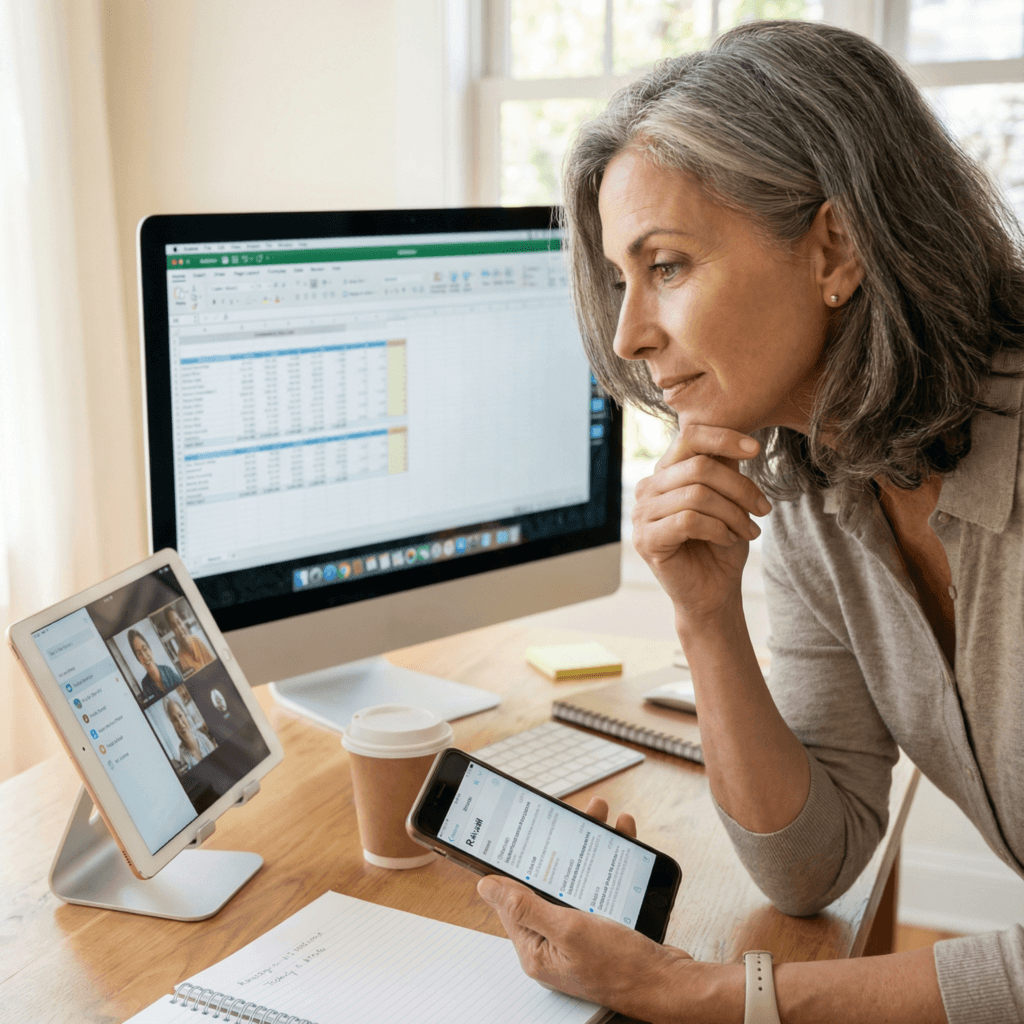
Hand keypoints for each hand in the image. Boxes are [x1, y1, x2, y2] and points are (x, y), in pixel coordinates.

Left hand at [476, 797, 701, 1022]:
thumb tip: (488, 888)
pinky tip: (620, 841)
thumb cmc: (621, 967)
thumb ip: (526, 907)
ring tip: (602, 817)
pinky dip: (607, 862)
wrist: (668, 984)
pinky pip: (596, 887)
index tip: (522, 833)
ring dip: (588, 846)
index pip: (512, 900)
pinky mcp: (601, 928)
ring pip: (575, 879)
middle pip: (546, 882)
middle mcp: (553, 941)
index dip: (517, 863)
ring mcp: (578, 934)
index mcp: (536, 948)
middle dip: (559, 845)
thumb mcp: (568, 931)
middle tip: (574, 814)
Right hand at [631, 423, 770, 623]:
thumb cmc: (721, 544)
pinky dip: (718, 529)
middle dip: (739, 488)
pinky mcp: (646, 540)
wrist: (713, 592)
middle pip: (698, 468)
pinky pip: (688, 521)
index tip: (756, 450)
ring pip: (696, 495)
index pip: (689, 438)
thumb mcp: (729, 499)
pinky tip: (728, 540)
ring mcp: (641, 514)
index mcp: (665, 472)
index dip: (723, 438)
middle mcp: (647, 489)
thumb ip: (725, 469)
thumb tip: (740, 438)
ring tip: (749, 531)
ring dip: (733, 514)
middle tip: (762, 509)